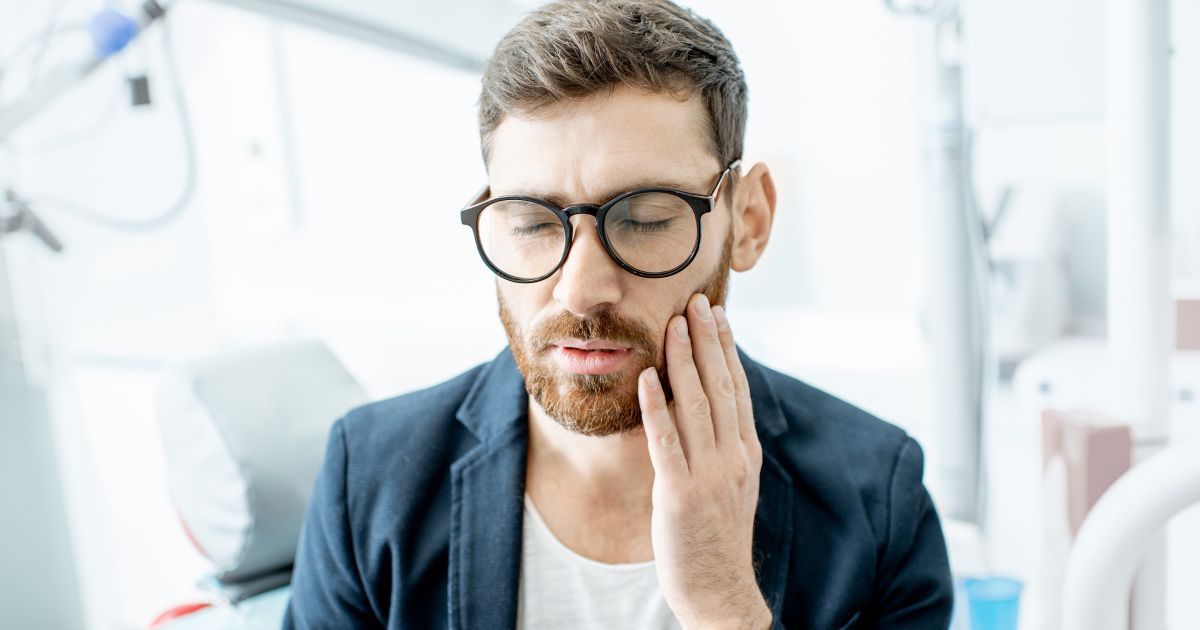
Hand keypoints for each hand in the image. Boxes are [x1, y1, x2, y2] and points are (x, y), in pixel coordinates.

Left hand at [637, 293, 771, 629]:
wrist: (719, 590)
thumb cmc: (716, 536)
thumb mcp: (730, 483)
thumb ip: (721, 444)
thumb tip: (702, 404)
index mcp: (746, 452)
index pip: (737, 388)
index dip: (726, 349)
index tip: (715, 314)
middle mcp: (733, 458)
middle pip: (720, 387)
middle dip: (706, 341)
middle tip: (695, 302)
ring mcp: (709, 475)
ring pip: (696, 406)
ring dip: (683, 362)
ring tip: (673, 325)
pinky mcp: (680, 494)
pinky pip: (666, 442)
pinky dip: (657, 406)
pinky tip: (648, 378)